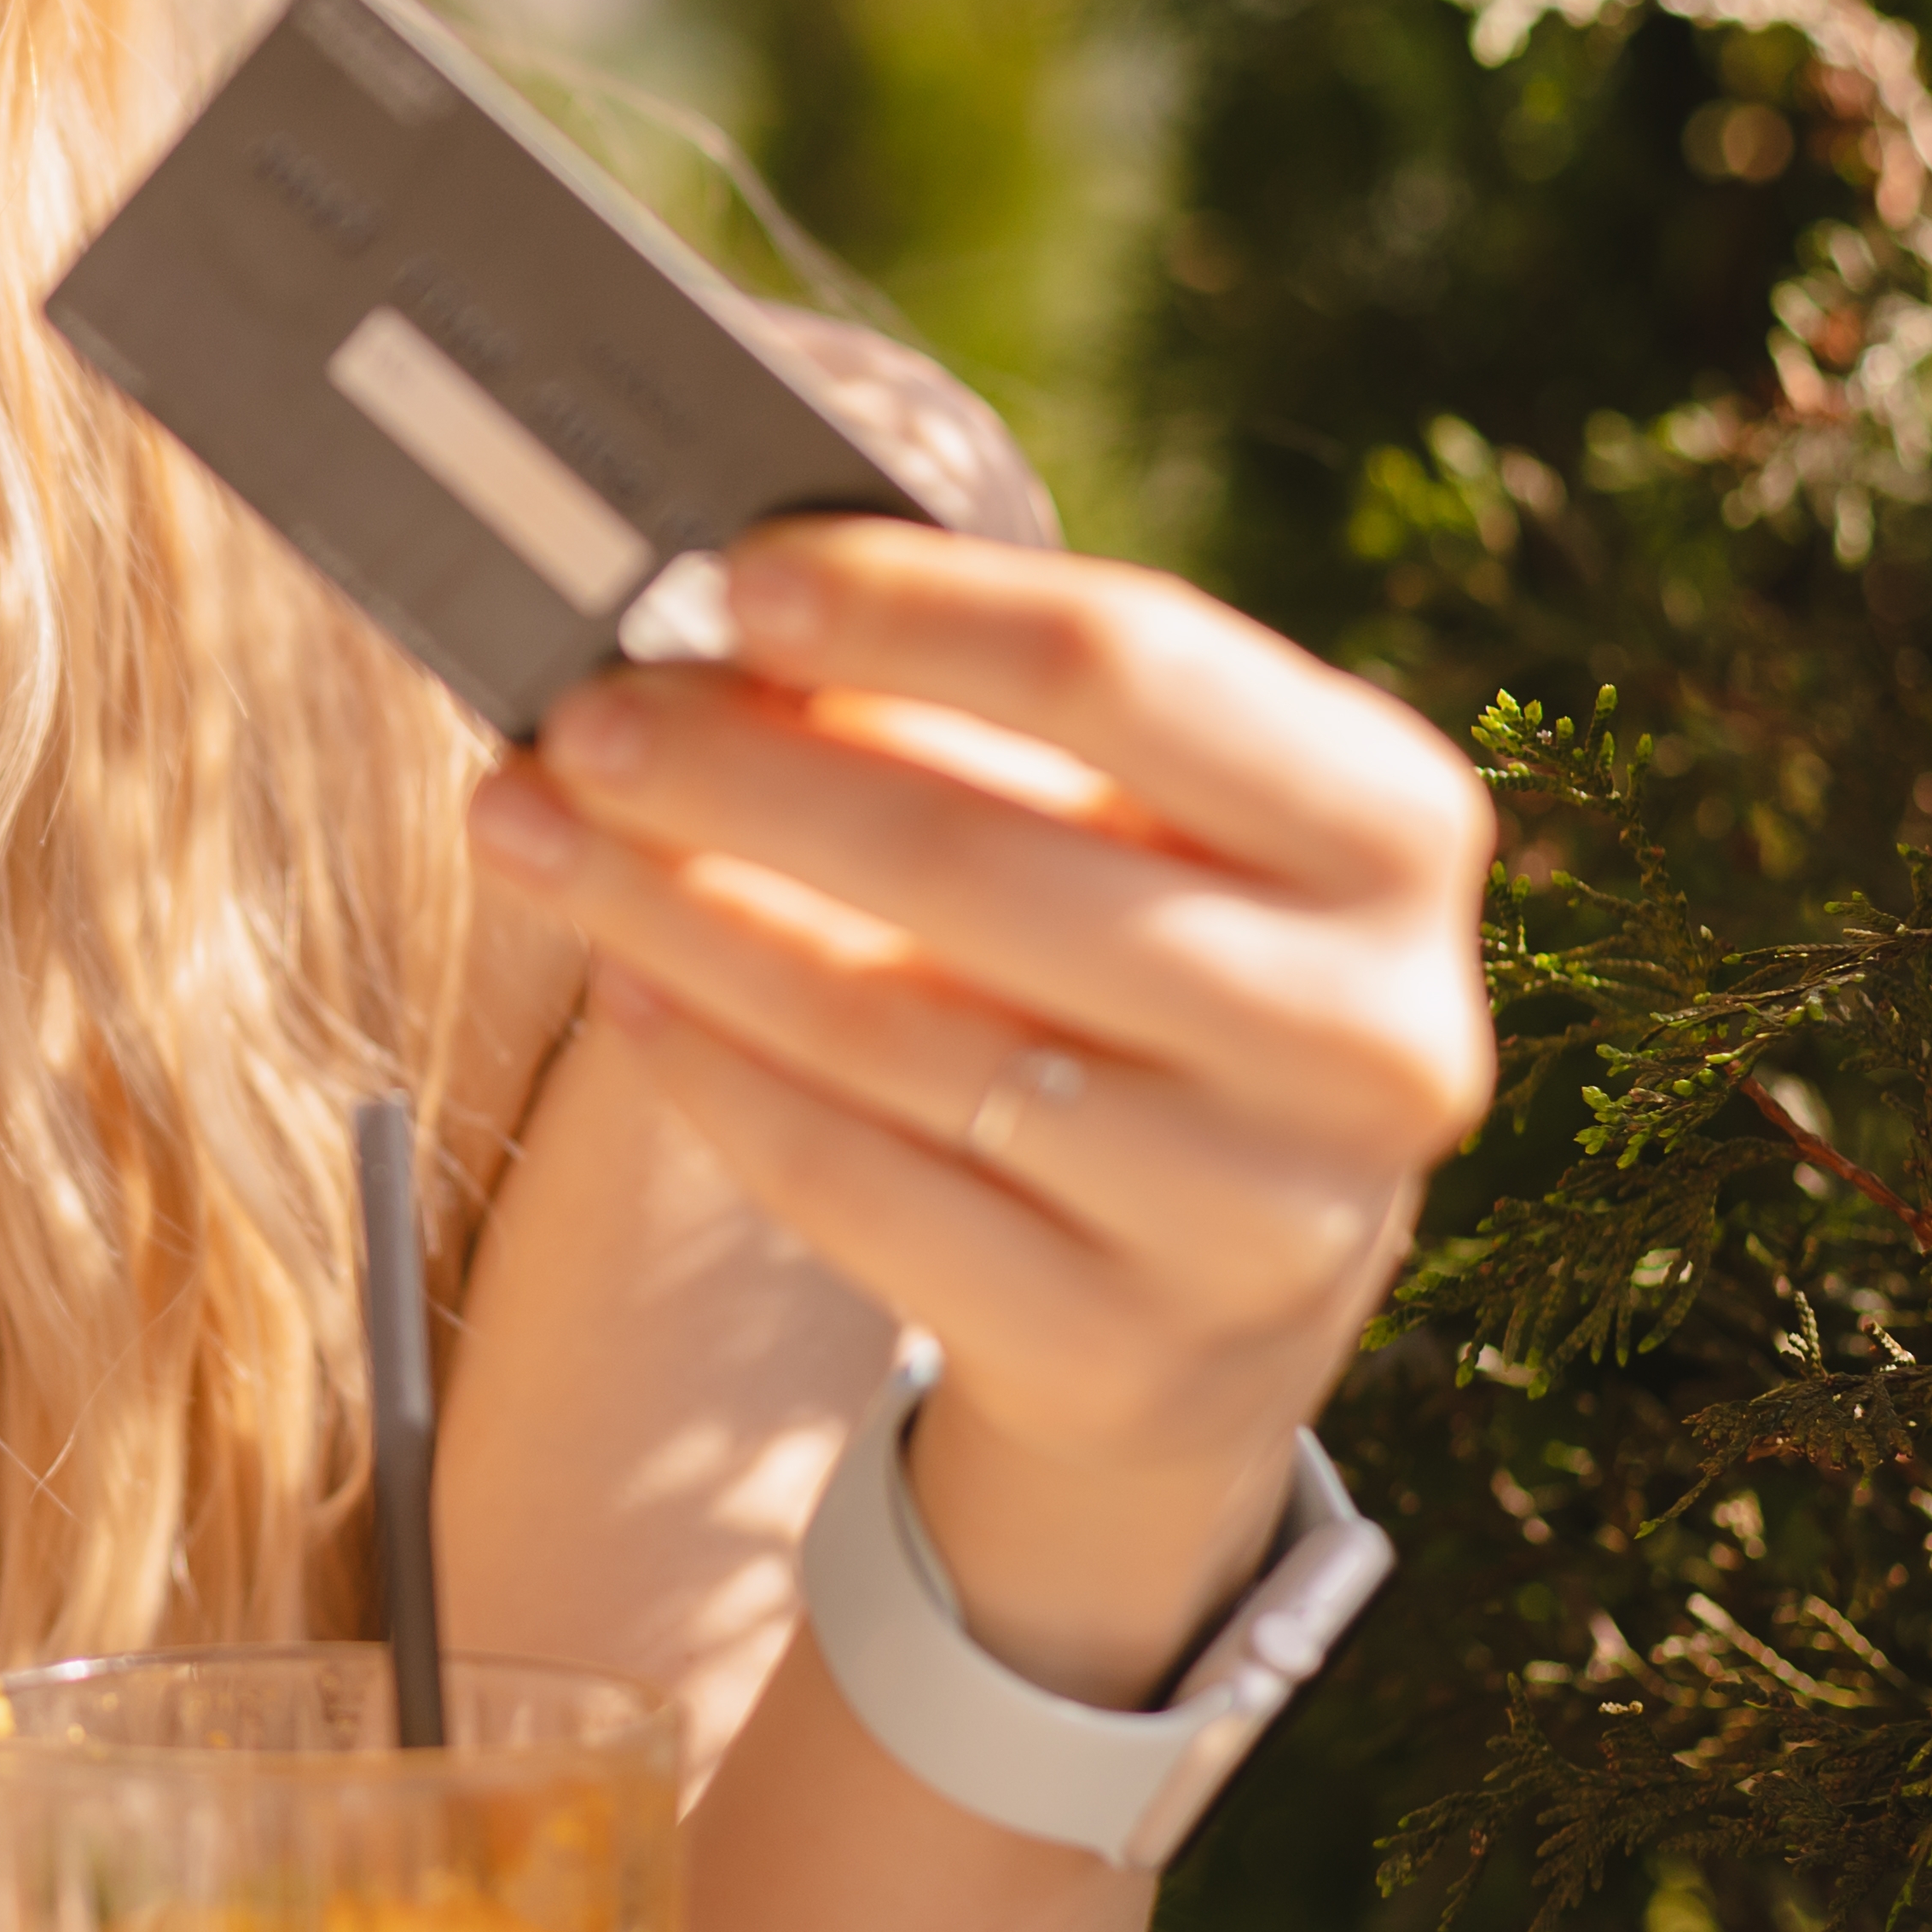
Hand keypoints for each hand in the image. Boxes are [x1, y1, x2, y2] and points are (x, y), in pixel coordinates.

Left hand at [465, 519, 1491, 1709]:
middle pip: (974, 857)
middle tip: (577, 723)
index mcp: (1393, 830)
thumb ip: (968, 715)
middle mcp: (1366, 1029)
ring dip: (673, 916)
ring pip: (889, 1034)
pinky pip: (853, 1188)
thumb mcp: (1131, 819)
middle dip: (735, 775)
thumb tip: (708, 632)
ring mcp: (1253, 1217)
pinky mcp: (1123, 1352)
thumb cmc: (1147, 962)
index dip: (908, 610)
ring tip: (538, 832)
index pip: (1124, 667)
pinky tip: (625, 986)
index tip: (727, 579)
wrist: (1231, 1282)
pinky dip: (711, 1073)